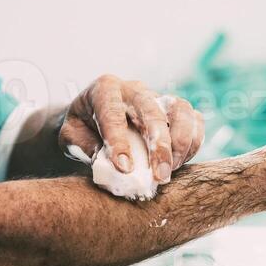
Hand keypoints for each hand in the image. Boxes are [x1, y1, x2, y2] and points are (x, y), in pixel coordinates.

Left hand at [60, 75, 204, 184]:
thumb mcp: (71, 137)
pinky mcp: (175, 109)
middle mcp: (134, 89)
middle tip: (160, 176)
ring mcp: (158, 97)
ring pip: (180, 111)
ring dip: (181, 144)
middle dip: (159, 146)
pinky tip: (180, 163)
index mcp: (104, 89)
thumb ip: (85, 148)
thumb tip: (110, 165)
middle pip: (152, 111)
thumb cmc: (82, 128)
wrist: (94, 119)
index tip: (124, 167)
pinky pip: (194, 120)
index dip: (119, 141)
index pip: (113, 112)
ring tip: (170, 171)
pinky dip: (193, 142)